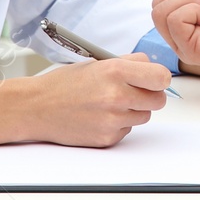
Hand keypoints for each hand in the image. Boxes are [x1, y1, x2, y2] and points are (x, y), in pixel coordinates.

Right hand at [24, 54, 170, 146]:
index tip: (153, 79)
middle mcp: (116, 96)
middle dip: (150, 95)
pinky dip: (120, 124)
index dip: (159, 78)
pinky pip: (128, 130)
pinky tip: (100, 116)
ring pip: (145, 116)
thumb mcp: (97, 62)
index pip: (161, 77)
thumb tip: (152, 66)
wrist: (37, 108)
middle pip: (158, 100)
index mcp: (115, 71)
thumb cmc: (65, 83)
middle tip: (134, 91)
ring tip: (111, 103)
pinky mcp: (107, 138)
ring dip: (134, 110)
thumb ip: (128, 62)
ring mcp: (112, 120)